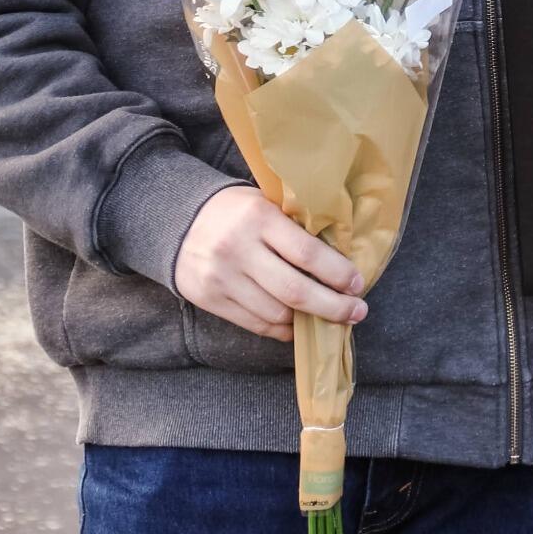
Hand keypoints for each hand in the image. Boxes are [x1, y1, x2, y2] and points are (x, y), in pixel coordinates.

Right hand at [174, 184, 365, 341]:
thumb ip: (295, 226)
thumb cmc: (234, 211)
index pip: (307, 253)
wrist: (175, 221)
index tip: (357, 284)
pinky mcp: (211, 300)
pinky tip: (298, 325)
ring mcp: (223, 278)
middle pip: (295, 291)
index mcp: (259, 218)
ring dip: (309, 321)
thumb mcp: (265, 204)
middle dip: (333, 307)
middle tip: (357, 312)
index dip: (338, 274)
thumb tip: (341, 256)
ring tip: (331, 317)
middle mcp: (239, 249)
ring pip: (277, 313)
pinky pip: (256, 324)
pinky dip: (283, 329)